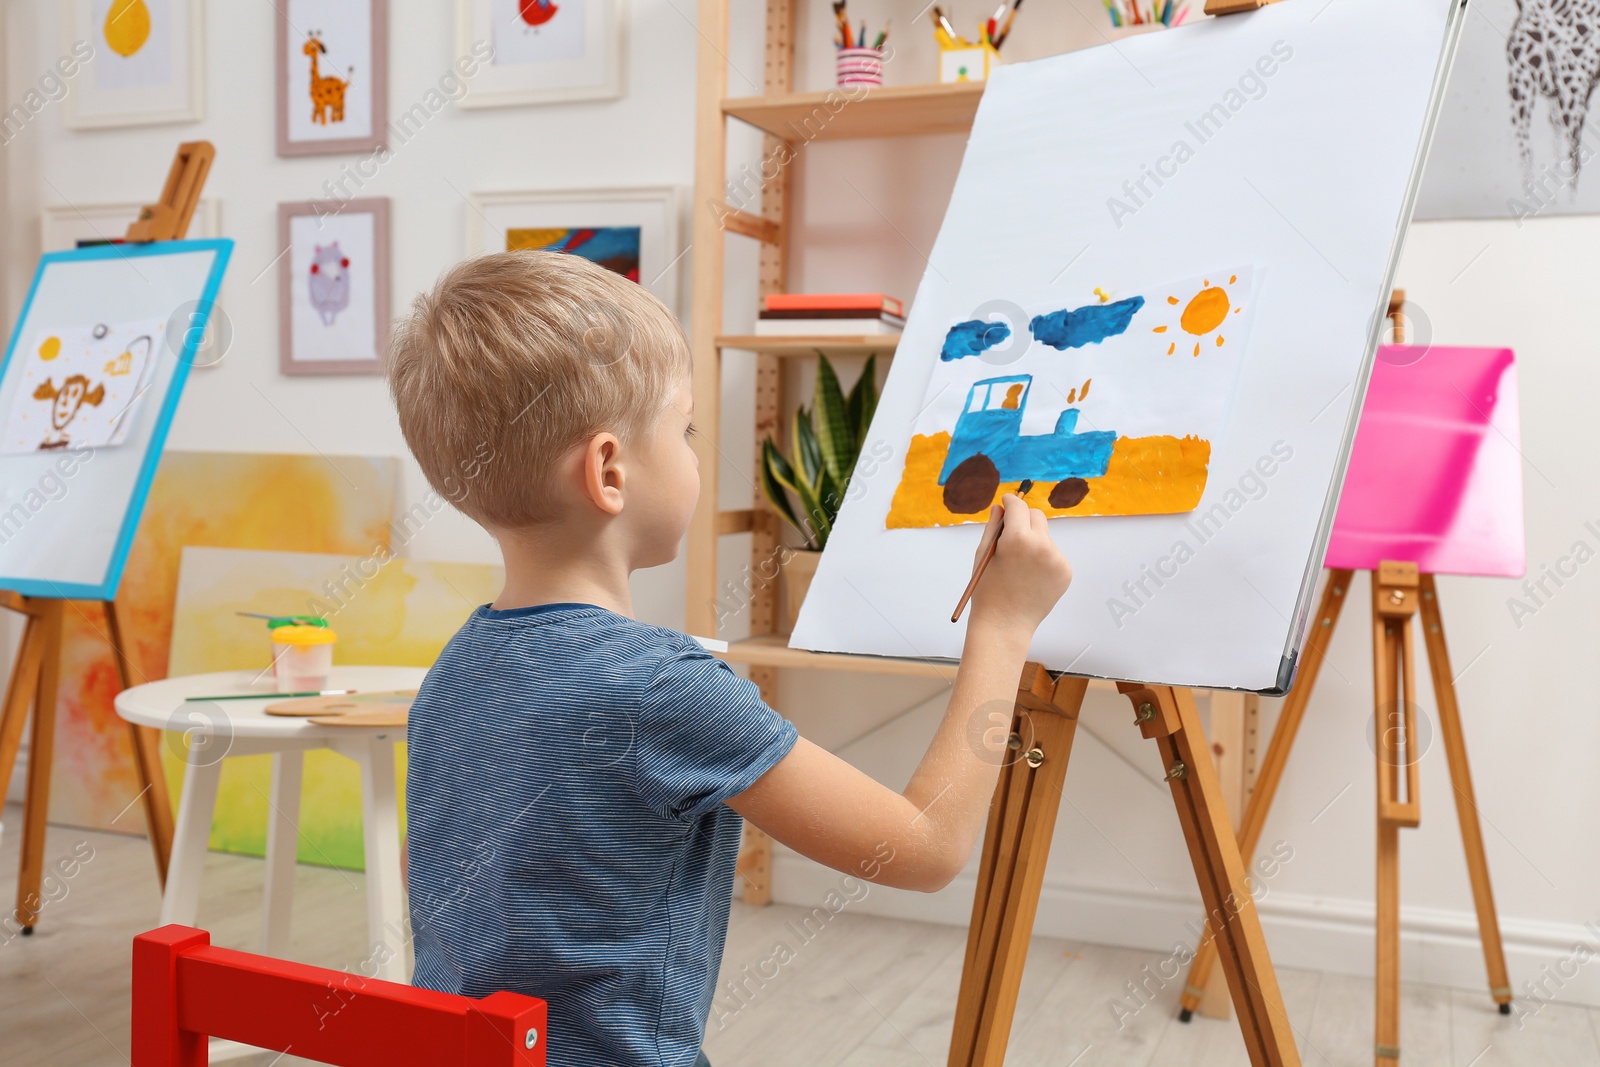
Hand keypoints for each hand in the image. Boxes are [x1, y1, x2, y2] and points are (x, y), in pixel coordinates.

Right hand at [967, 494, 1072, 638]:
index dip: (1010, 502)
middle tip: (1011, 532)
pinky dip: (1043, 558)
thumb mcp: (984, 554)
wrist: (1005, 624)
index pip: (1018, 506)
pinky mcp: (1065, 572)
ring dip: (1033, 540)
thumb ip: (994, 526)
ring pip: (1045, 536)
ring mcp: (1057, 559)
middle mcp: (1042, 545)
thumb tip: (1002, 507)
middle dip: (1023, 518)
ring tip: (1018, 563)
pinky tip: (1030, 575)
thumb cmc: (988, 589)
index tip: (1007, 502)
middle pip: (1036, 516)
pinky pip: (1054, 554)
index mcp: (1018, 538)